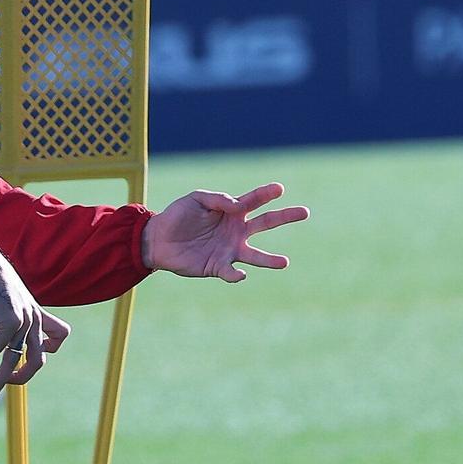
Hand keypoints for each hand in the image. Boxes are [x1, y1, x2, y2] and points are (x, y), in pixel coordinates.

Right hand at [0, 231, 71, 399]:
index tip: (30, 350)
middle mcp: (34, 319)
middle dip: (24, 376)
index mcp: (37, 313)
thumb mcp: (8, 302)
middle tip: (7, 381)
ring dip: (2, 380)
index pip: (61, 333)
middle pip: (39, 359)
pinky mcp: (9, 320)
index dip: (51, 348)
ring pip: (16, 359)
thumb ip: (7, 320)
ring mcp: (23, 321)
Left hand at [141, 182, 308, 283]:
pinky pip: (232, 272)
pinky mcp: (218, 266)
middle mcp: (236, 230)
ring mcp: (229, 249)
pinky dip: (237, 275)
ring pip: (255, 255)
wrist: (157, 240)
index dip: (266, 193)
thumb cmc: (177, 216)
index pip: (253, 200)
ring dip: (270, 260)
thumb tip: (236, 205)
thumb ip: (216, 199)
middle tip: (304, 211)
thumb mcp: (194, 199)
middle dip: (285, 217)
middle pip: (265, 223)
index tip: (279, 188)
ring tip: (285, 263)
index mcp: (231, 211)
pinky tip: (240, 274)